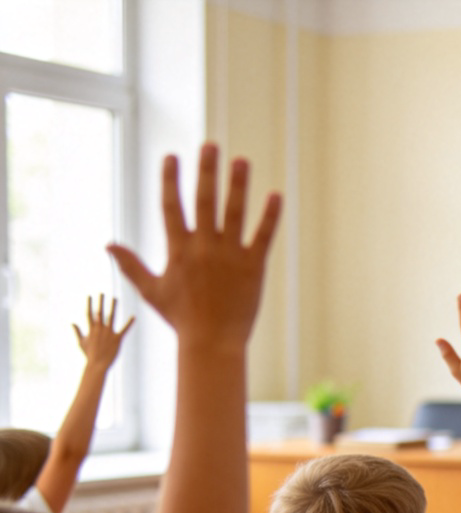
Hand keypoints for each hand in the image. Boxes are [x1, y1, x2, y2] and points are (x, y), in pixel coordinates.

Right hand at [72, 294, 133, 370]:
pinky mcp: (117, 339)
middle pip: (100, 312)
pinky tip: (134, 317)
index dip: (89, 304)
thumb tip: (72, 323)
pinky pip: (124, 329)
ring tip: (115, 298)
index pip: (89, 313)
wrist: (97, 365)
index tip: (90, 296)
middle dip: (101, 302)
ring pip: (111, 317)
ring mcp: (108, 333)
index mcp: (91, 329)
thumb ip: (77, 332)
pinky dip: (129, 323)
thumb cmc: (89, 355)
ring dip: (113, 307)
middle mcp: (100, 329)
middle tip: (102, 293)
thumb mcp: (81, 342)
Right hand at [107, 143, 281, 349]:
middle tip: (211, 145)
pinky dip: (270, 216)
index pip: (172, 206)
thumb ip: (131, 265)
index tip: (172, 156)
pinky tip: (276, 195)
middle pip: (205, 201)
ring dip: (238, 185)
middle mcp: (204, 248)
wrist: (212, 344)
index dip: (171, 180)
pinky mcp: (253, 268)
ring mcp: (229, 256)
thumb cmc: (182, 319)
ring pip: (234, 213)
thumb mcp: (152, 290)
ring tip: (241, 160)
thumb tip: (108, 245)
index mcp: (179, 250)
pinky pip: (262, 236)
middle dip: (207, 171)